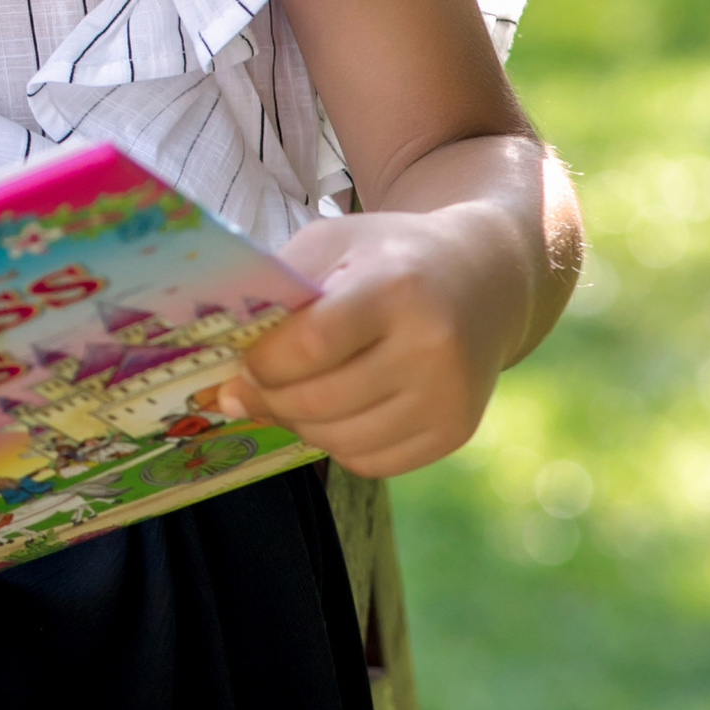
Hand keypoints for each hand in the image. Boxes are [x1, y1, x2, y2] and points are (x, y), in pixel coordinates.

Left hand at [217, 208, 513, 478]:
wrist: (485, 279)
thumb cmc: (391, 258)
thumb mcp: (334, 245)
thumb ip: (276, 296)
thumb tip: (224, 383)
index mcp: (396, 287)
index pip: (311, 346)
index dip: (263, 362)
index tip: (246, 358)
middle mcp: (432, 346)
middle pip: (319, 401)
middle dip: (269, 398)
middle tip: (252, 386)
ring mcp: (448, 396)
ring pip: (339, 441)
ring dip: (299, 424)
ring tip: (295, 393)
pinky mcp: (456, 431)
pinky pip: (370, 463)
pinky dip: (338, 444)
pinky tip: (338, 410)